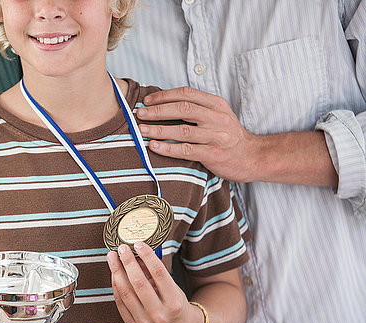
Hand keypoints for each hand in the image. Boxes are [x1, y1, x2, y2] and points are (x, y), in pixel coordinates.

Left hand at [107, 242, 203, 322]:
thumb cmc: (176, 305)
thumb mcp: (173, 288)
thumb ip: (155, 273)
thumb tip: (137, 254)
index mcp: (174, 302)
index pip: (158, 273)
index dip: (147, 256)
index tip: (138, 244)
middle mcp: (160, 314)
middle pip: (138, 282)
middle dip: (127, 262)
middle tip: (121, 248)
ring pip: (126, 292)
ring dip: (116, 272)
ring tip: (112, 258)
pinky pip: (120, 303)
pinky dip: (116, 286)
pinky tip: (114, 274)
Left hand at [138, 86, 260, 182]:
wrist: (252, 157)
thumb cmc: (229, 136)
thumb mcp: (219, 115)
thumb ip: (198, 108)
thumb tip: (165, 104)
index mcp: (216, 104)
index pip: (187, 94)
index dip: (165, 96)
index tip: (148, 100)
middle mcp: (217, 118)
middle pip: (183, 109)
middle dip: (158, 111)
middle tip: (140, 114)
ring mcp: (216, 136)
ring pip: (183, 130)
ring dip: (159, 130)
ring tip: (142, 130)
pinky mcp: (213, 154)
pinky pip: (186, 150)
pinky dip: (168, 148)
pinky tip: (154, 146)